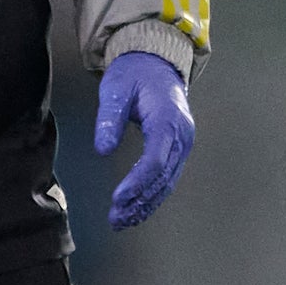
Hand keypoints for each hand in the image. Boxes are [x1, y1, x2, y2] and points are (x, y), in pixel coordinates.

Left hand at [94, 47, 194, 229]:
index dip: (136, 183)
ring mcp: (183, 143)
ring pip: (167, 182)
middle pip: (163, 177)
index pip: (155, 161)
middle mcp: (181, 135)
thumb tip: (102, 150)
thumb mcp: (116, 89)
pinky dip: (152, 196)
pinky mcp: (178, 148)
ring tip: (122, 221)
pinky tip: (136, 210)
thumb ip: (109, 119)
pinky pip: (167, 177)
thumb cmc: (134, 74)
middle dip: (139, 201)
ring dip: (145, 204)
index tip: (118, 198)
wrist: (156, 63)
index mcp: (167, 120)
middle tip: (116, 219)